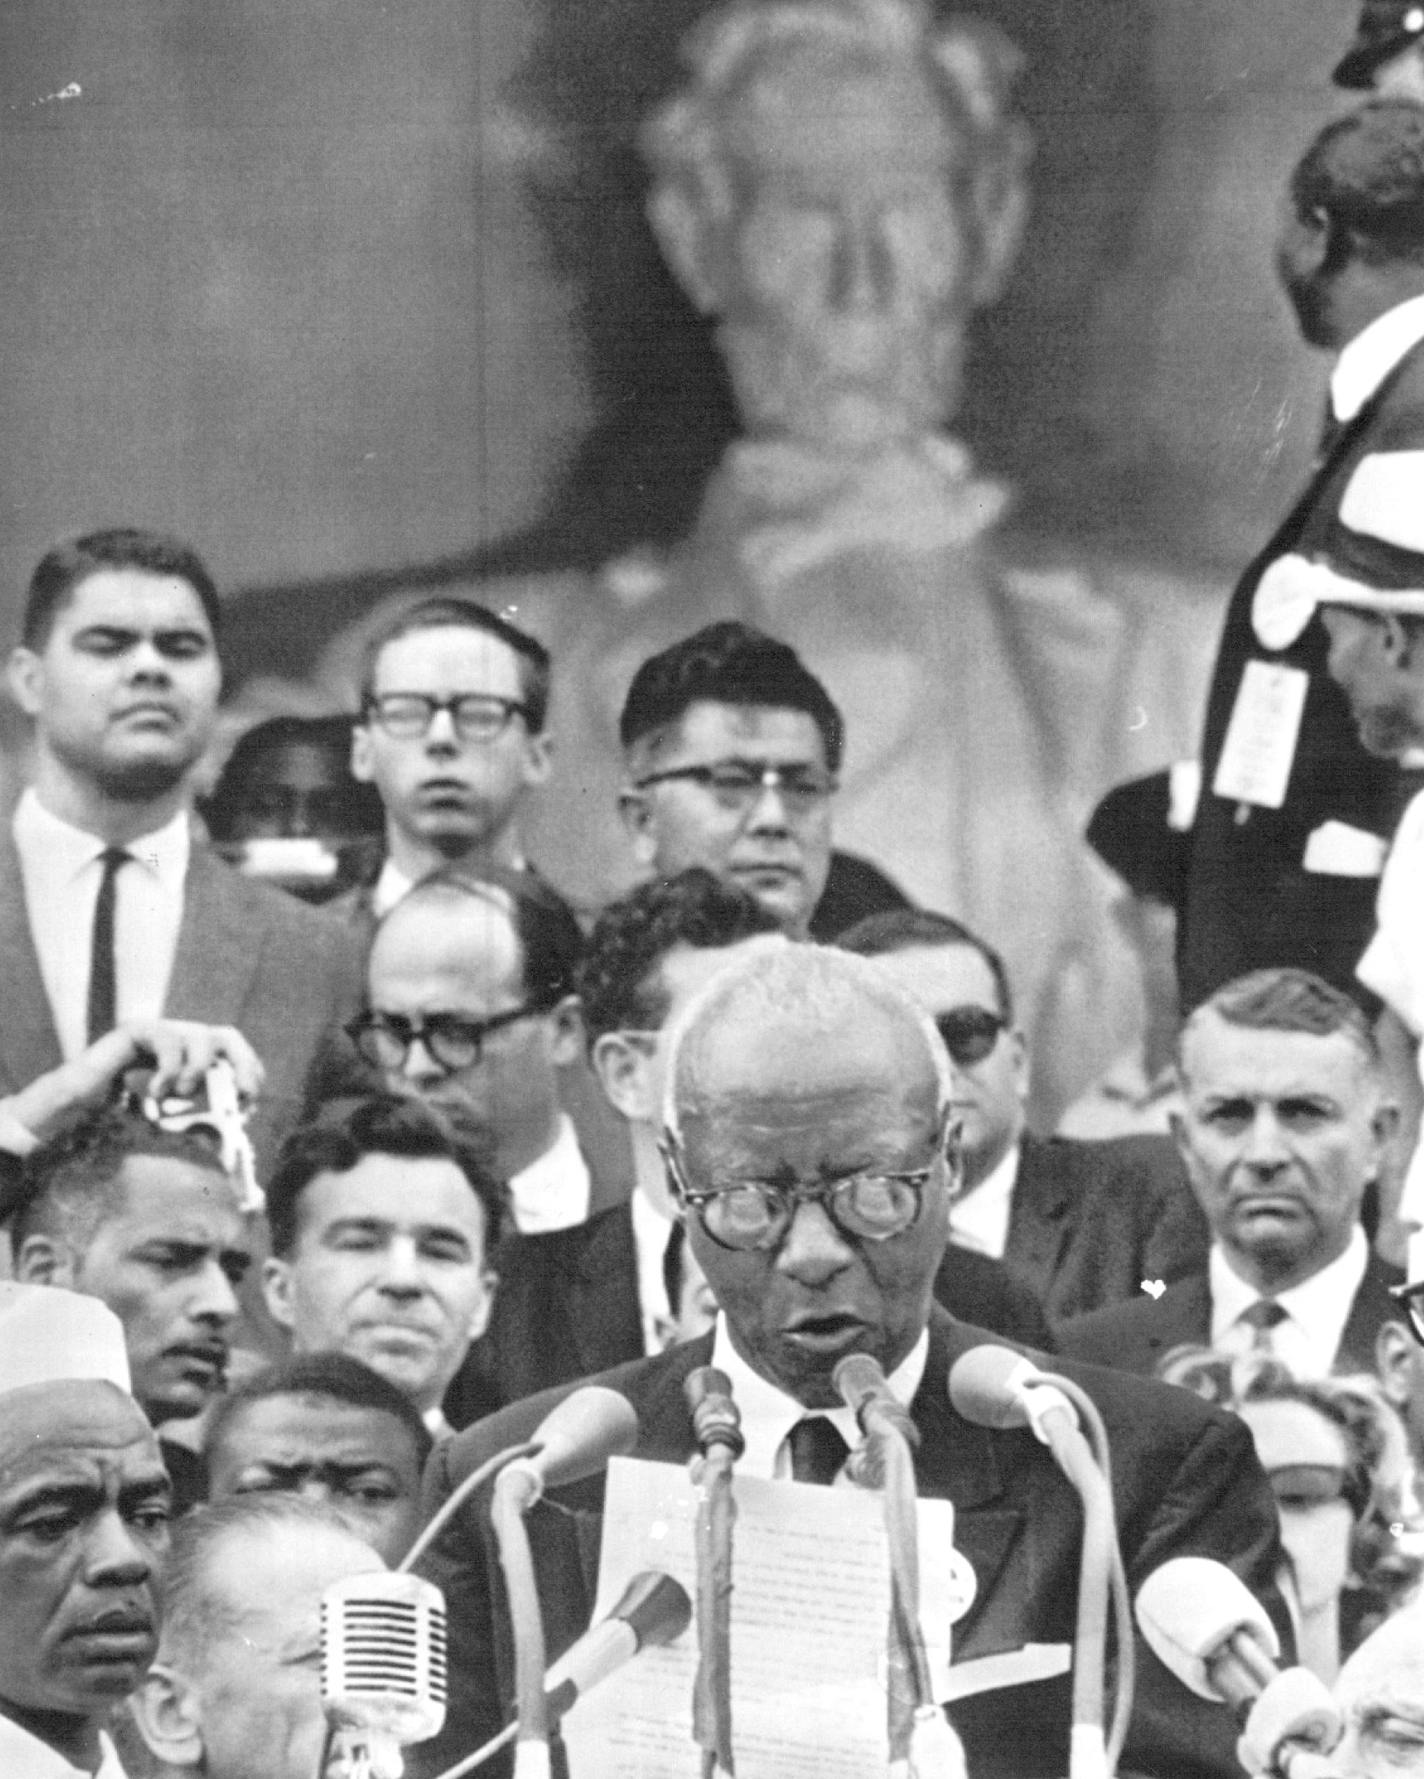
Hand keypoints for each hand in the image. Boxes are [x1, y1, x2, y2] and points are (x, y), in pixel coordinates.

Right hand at [3, 1020, 264, 1145]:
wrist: (72, 1116)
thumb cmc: (119, 1123)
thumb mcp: (171, 1126)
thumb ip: (201, 1126)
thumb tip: (237, 1138)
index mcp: (193, 1060)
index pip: (235, 1055)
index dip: (249, 1073)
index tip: (248, 1102)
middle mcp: (181, 1042)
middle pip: (227, 1035)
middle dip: (241, 1062)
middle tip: (240, 1093)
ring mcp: (159, 1032)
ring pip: (201, 1035)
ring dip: (200, 1068)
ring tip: (182, 1093)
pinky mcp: (137, 1030)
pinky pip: (168, 1039)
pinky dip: (170, 1067)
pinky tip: (157, 1092)